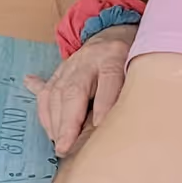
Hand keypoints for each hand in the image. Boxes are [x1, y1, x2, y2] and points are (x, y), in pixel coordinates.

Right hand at [24, 25, 136, 157]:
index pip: (109, 78)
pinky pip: (45, 93)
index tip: (99, 126)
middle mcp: (87, 60)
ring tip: (59, 144)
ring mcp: (68, 66)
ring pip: (55, 94)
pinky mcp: (57, 74)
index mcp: (112, 56)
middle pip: (74, 91)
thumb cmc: (128, 59)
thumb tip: (118, 120)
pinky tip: (46, 127)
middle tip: (66, 147)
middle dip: (68, 121)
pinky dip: (44, 112)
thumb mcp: (137, 70)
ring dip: (54, 122)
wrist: (110, 35)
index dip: (104, 102)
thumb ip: (128, 91)